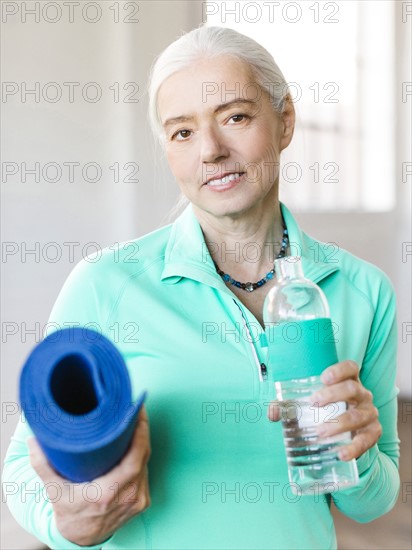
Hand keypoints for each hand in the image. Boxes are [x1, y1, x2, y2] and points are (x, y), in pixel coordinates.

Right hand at [28, 406, 150, 545]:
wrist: (80, 539)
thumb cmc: (68, 512)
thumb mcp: (54, 490)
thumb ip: (43, 466)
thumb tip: (34, 441)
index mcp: (109, 494)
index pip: (134, 459)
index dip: (140, 435)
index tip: (136, 415)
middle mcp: (128, 497)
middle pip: (143, 456)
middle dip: (141, 431)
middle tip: (134, 410)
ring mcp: (138, 500)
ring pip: (146, 463)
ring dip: (142, 442)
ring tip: (134, 422)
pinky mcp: (142, 501)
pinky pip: (145, 472)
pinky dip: (141, 457)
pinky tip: (136, 443)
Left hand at [267, 360, 381, 460]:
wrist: (350, 432)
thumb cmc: (326, 410)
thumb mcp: (311, 403)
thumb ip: (289, 405)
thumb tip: (272, 412)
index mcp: (349, 380)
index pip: (350, 367)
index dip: (339, 370)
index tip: (323, 377)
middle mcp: (362, 394)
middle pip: (352, 388)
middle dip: (333, 395)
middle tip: (314, 403)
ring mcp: (369, 413)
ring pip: (358, 415)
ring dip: (339, 424)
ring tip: (321, 432)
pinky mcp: (373, 433)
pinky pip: (367, 440)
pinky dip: (354, 448)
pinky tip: (341, 454)